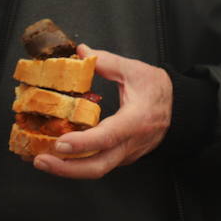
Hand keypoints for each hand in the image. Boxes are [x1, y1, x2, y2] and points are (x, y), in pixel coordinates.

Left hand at [33, 44, 172, 179]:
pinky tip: (56, 157)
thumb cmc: (157, 89)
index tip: (60, 143)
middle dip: (67, 168)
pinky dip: (76, 164)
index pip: (108, 137)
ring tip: (40, 161)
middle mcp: (131, 143)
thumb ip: (107, 61)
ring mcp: (127, 154)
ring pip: (97, 169)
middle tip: (41, 160)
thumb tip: (80, 52)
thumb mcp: (134, 69)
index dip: (83, 143)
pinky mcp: (121, 156)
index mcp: (136, 120)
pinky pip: (98, 164)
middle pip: (99, 166)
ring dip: (67, 169)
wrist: (181, 108)